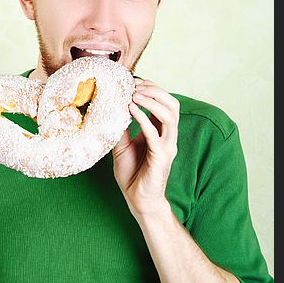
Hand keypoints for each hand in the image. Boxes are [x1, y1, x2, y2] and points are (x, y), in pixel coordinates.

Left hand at [112, 79, 179, 216]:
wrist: (138, 200)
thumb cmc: (132, 174)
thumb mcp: (122, 146)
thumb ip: (121, 128)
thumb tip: (111, 109)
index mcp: (161, 132)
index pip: (164, 103)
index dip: (153, 89)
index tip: (134, 82)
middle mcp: (168, 137)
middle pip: (172, 104)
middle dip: (155, 91)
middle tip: (135, 87)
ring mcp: (167, 146)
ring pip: (169, 115)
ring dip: (151, 101)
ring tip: (133, 95)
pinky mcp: (162, 157)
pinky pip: (155, 133)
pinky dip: (144, 118)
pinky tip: (131, 110)